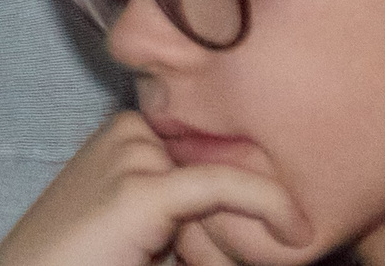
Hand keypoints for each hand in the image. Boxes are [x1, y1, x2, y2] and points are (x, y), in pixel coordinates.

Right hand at [0, 112, 312, 265]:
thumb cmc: (88, 257)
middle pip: (219, 156)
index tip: (285, 216)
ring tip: (232, 250)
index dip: (247, 179)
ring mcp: (130, 156)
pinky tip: (296, 231)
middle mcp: (125, 132)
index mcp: (126, 134)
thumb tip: (272, 203)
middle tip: (241, 242)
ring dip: (247, 214)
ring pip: (225, 174)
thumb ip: (189, 202)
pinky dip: (269, 204)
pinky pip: (225, 186)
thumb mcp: (149, 223)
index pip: (210, 143)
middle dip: (243, 199)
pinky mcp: (141, 190)